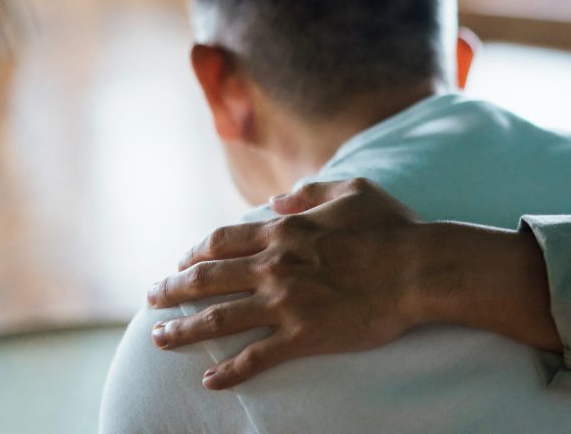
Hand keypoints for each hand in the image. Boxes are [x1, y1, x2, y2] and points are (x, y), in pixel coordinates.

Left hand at [147, 178, 426, 388]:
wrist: (419, 270)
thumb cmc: (392, 228)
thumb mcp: (353, 190)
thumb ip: (310, 192)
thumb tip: (277, 199)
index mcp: (284, 231)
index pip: (222, 241)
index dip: (195, 252)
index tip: (181, 262)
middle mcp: (275, 267)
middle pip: (207, 278)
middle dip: (172, 289)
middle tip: (151, 299)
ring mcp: (286, 304)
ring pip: (219, 319)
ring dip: (183, 330)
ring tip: (159, 339)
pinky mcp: (304, 336)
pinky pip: (256, 357)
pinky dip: (229, 371)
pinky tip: (209, 380)